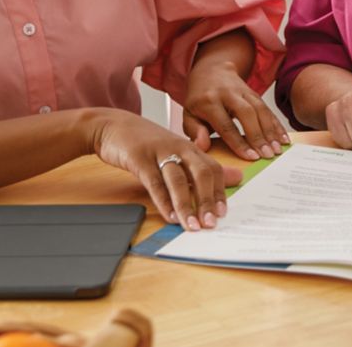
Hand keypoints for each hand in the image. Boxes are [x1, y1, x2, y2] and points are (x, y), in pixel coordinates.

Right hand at [91, 109, 241, 230]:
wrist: (113, 126)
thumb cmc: (148, 143)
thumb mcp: (178, 152)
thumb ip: (205, 167)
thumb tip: (238, 178)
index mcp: (190, 148)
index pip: (213, 169)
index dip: (220, 192)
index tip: (223, 214)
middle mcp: (179, 148)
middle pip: (201, 173)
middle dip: (208, 200)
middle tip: (211, 223)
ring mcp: (159, 152)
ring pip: (178, 179)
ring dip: (187, 205)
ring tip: (192, 226)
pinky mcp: (139, 158)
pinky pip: (154, 181)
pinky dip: (163, 201)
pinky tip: (169, 216)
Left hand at [182, 58, 288, 160]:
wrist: (211, 72)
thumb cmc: (199, 99)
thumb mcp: (188, 114)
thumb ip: (194, 131)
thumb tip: (202, 146)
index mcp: (209, 101)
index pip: (225, 124)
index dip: (238, 142)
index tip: (250, 157)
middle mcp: (227, 93)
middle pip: (246, 114)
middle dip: (258, 136)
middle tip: (268, 155)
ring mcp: (242, 91)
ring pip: (260, 109)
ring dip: (271, 130)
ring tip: (277, 149)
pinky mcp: (254, 92)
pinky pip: (267, 108)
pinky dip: (276, 124)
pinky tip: (283, 138)